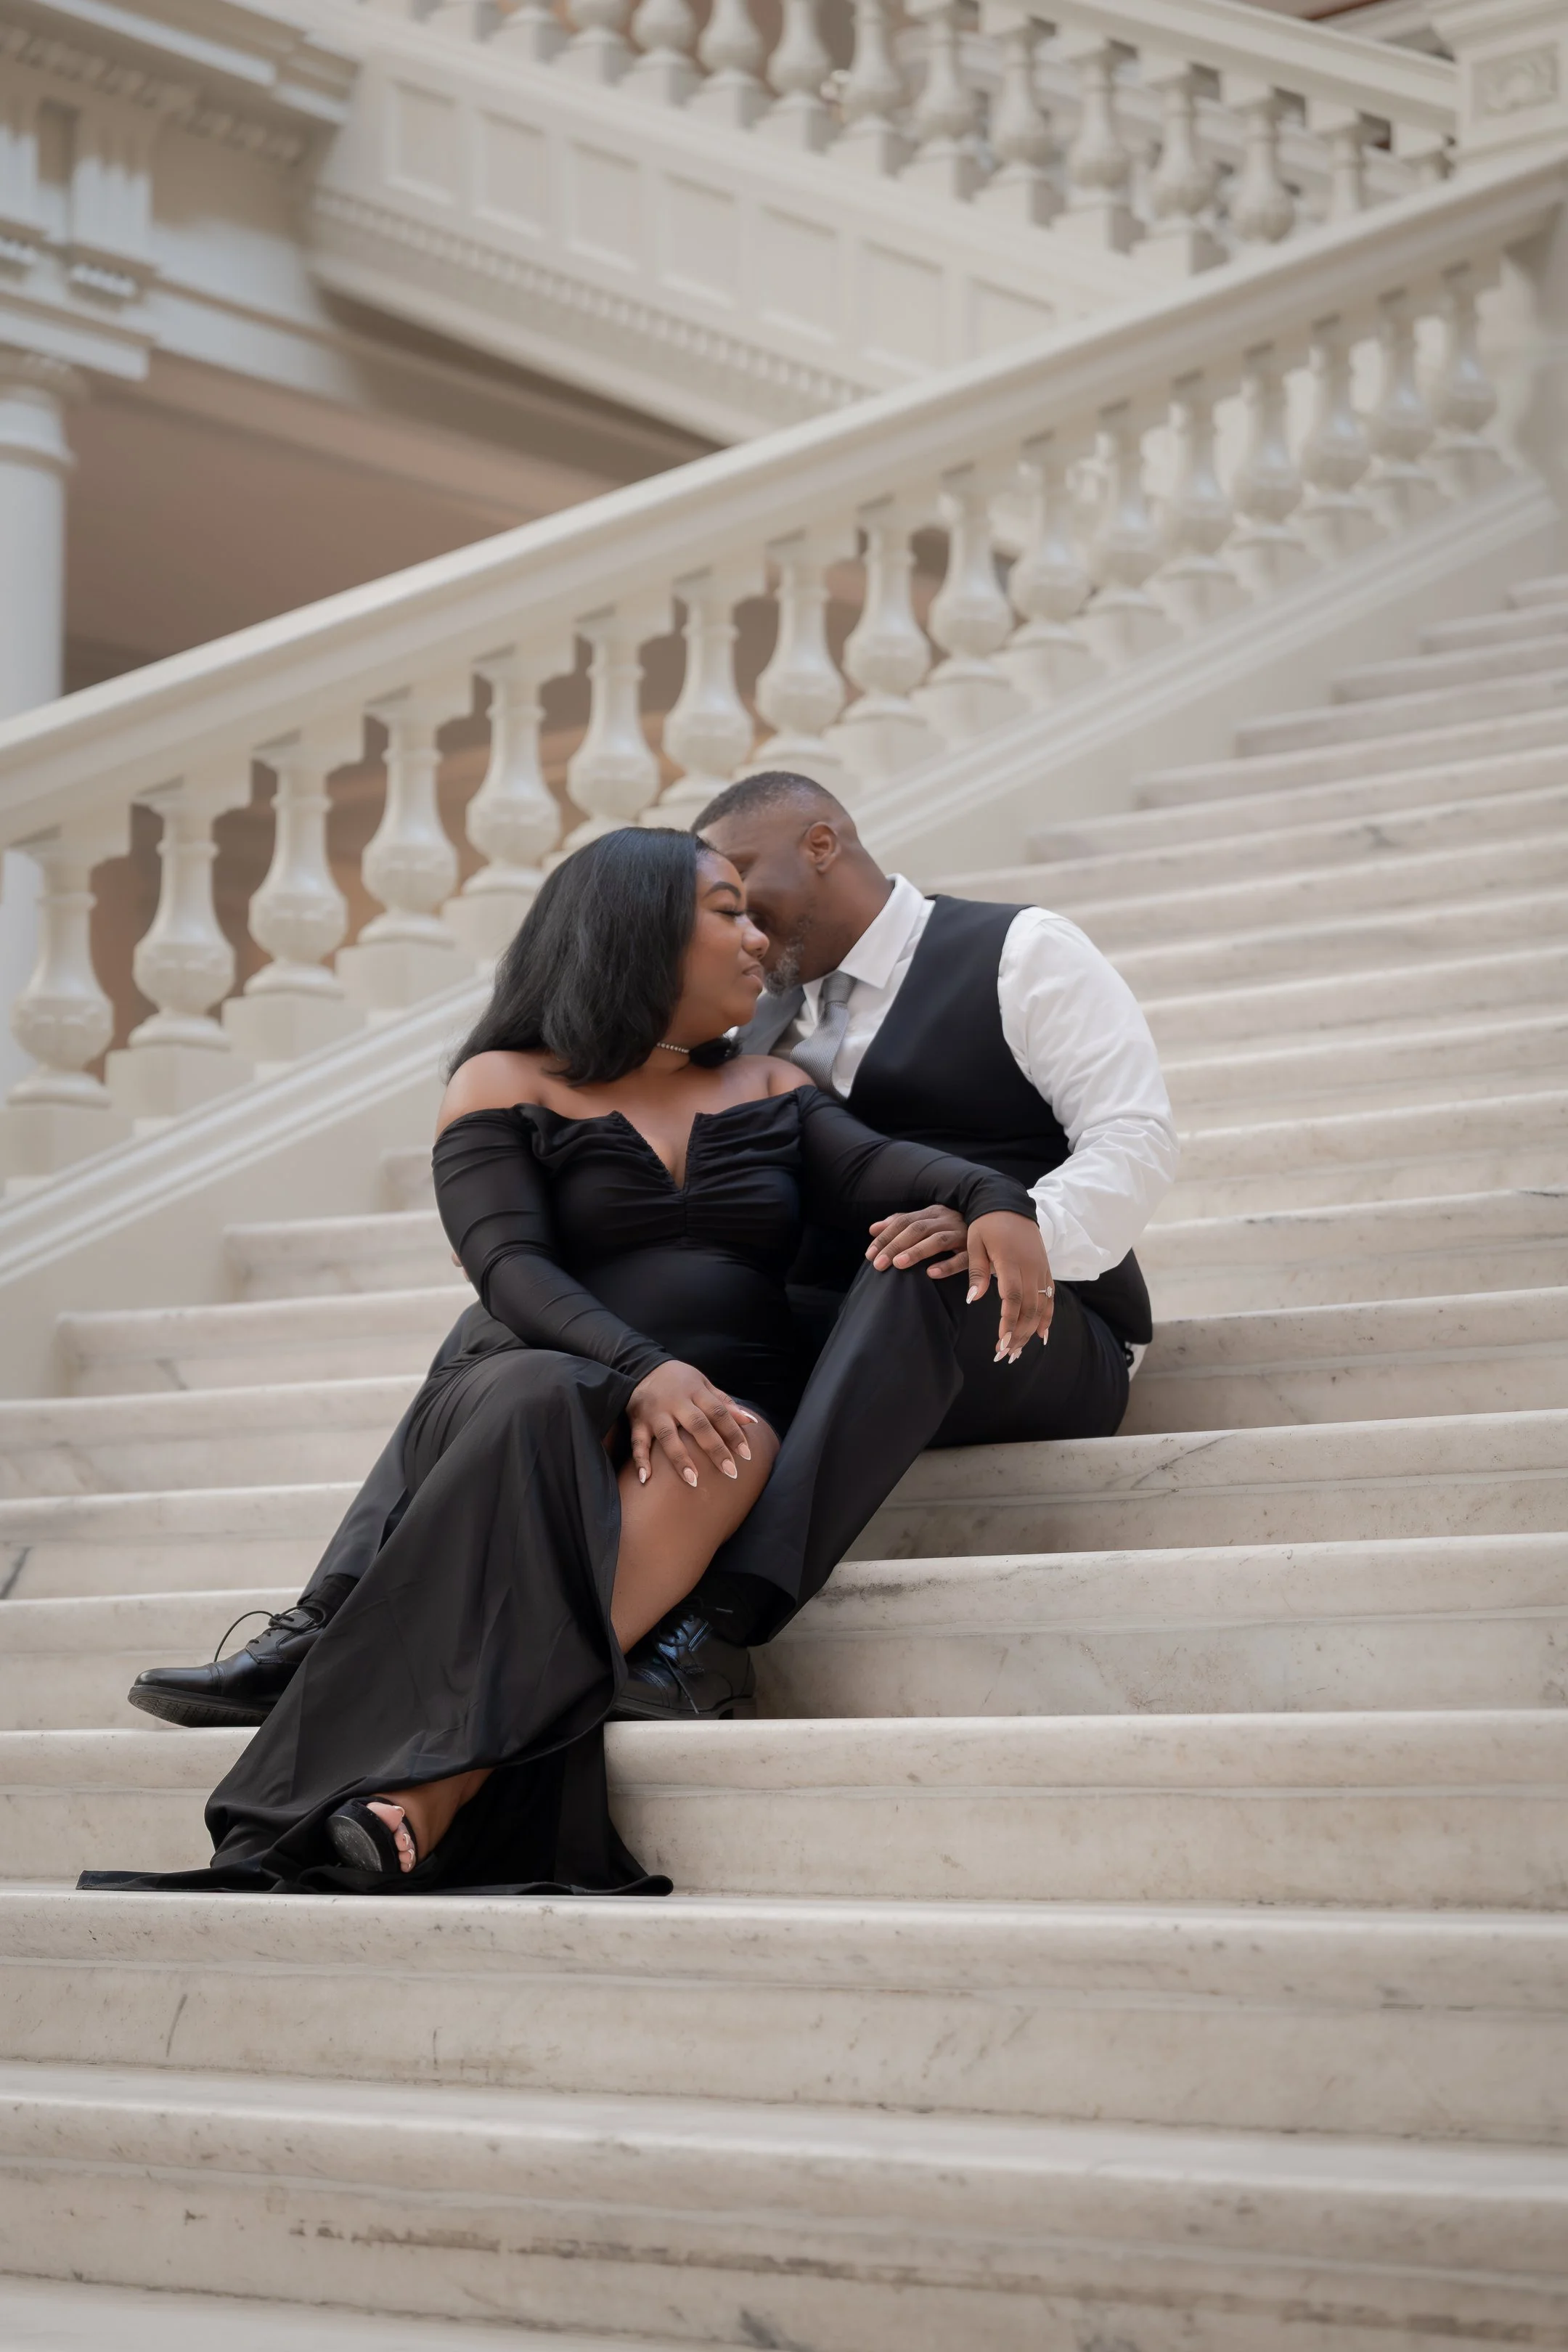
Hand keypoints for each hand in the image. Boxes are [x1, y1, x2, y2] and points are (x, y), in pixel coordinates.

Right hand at [628, 1361, 759, 1488]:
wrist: (641, 1367)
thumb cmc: (679, 1380)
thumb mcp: (703, 1384)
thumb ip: (724, 1403)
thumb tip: (751, 1421)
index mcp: (695, 1391)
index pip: (718, 1412)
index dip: (733, 1432)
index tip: (746, 1454)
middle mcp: (676, 1402)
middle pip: (698, 1425)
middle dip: (715, 1448)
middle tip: (730, 1471)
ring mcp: (655, 1413)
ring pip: (668, 1437)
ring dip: (680, 1459)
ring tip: (693, 1481)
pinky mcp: (638, 1422)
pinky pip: (638, 1442)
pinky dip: (640, 1460)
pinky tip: (645, 1479)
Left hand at [865, 1204, 968, 1278]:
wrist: (993, 1237)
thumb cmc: (955, 1232)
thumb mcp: (929, 1225)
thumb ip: (902, 1224)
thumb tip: (872, 1228)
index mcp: (934, 1213)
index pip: (904, 1221)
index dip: (885, 1236)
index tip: (869, 1254)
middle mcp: (947, 1220)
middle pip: (917, 1229)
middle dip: (895, 1245)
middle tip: (878, 1264)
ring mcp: (963, 1234)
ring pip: (937, 1240)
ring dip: (916, 1252)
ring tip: (897, 1264)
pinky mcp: (977, 1251)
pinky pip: (963, 1258)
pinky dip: (947, 1265)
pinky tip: (931, 1274)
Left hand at [964, 1211, 1053, 1361]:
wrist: (1010, 1204)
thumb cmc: (987, 1225)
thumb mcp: (975, 1243)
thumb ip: (976, 1271)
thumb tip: (973, 1299)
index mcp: (1011, 1261)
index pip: (1012, 1298)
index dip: (1008, 1322)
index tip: (1000, 1343)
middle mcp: (1030, 1267)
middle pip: (1029, 1308)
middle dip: (1017, 1334)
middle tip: (1005, 1355)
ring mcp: (1041, 1269)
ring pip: (1041, 1306)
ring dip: (1030, 1331)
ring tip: (1017, 1351)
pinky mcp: (1045, 1269)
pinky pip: (1050, 1297)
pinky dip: (1047, 1317)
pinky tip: (1042, 1335)